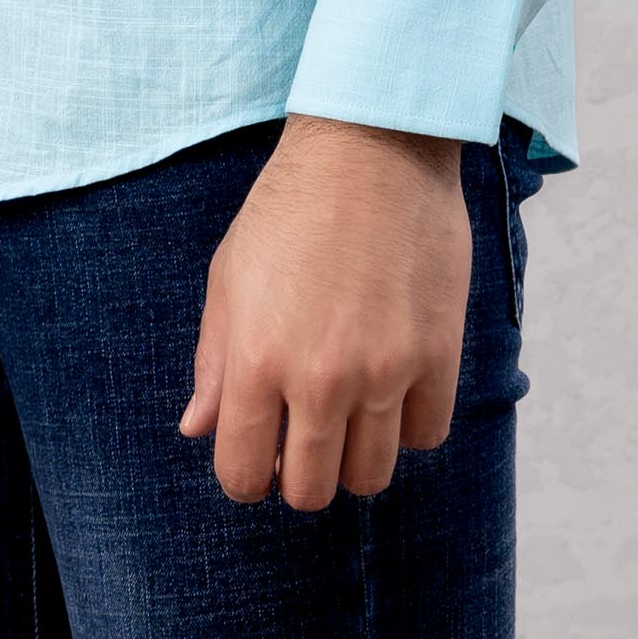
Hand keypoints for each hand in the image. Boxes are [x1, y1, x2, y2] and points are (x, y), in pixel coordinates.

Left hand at [179, 114, 469, 507]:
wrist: (373, 148)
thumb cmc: (290, 209)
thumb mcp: (229, 279)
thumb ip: (214, 364)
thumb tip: (198, 429)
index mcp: (257, 360)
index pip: (244, 474)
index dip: (247, 476)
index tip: (259, 455)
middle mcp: (320, 378)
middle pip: (312, 490)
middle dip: (301, 475)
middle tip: (305, 437)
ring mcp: (385, 370)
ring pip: (373, 475)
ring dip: (356, 457)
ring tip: (351, 413)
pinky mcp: (439, 354)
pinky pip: (427, 435)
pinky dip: (408, 426)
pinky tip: (394, 389)